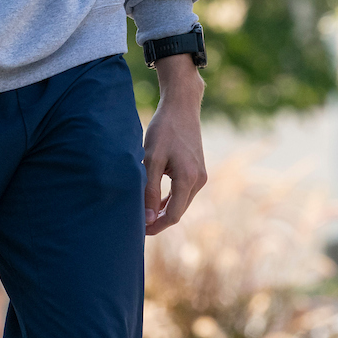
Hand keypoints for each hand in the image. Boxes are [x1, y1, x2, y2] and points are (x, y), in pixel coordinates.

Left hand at [143, 56, 206, 235]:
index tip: (138, 231)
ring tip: (143, 214)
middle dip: (158, 220)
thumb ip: (149, 189)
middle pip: (178, 212)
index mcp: (188, 179)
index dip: (155, 226)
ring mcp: (201, 176)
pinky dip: (170, 199)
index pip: (172, 215)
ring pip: (181, 203)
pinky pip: (184, 193)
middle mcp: (199, 180)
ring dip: (164, 210)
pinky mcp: (198, 170)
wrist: (182, 107)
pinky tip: (155, 200)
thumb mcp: (152, 159)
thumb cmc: (164, 130)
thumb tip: (147, 218)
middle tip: (136, 225)